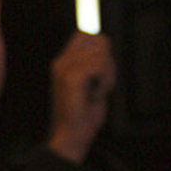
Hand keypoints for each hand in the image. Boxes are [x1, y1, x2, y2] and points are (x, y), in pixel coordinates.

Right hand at [47, 31, 115, 164]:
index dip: (102, 48)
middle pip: (100, 41)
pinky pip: (100, 66)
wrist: (71, 136)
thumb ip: (94, 63)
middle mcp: (61, 61)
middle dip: (109, 63)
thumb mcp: (90, 83)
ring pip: (102, 54)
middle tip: (100, 85)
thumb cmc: (83, 114)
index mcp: (63, 62)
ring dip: (108, 75)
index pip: (87, 34)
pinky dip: (104, 82)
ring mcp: (64, 68)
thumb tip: (104, 41)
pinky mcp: (71, 76)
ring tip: (96, 92)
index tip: (101, 73)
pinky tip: (94, 95)